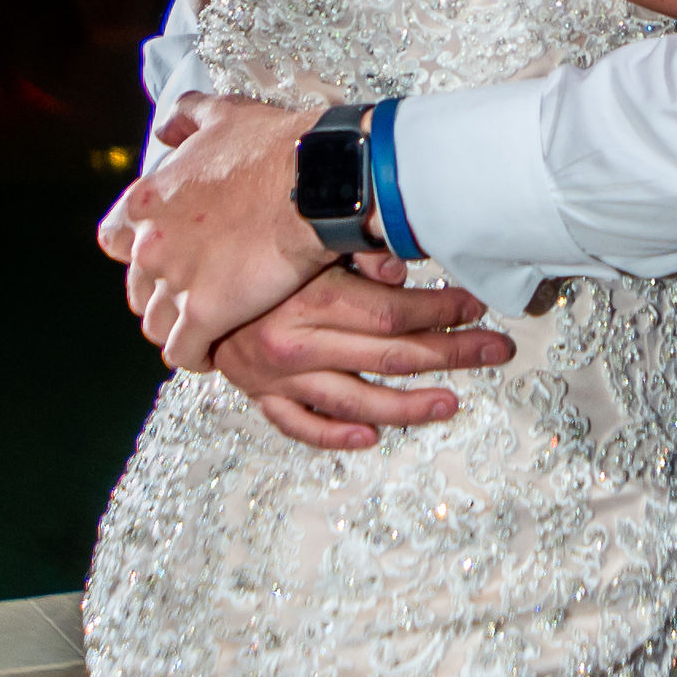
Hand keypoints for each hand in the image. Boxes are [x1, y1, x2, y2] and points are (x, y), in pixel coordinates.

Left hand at [98, 95, 329, 366]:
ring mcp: (175, 281)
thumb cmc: (275, 148)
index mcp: (148, 199)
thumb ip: (187, 118)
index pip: (114, 240)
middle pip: (136, 287)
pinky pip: (183, 352)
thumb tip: (167, 126)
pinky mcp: (205, 314)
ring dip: (175, 328)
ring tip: (201, 330)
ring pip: (155, 325)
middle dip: (158, 294)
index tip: (165, 254)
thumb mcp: (223, 116)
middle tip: (189, 295)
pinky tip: (213, 352)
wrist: (314, 183)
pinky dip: (195, 355)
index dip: (138, 251)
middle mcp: (151, 243)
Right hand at [213, 260, 514, 450]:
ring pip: (357, 403)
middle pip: (391, 357)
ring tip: (452, 402)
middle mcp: (296, 344)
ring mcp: (277, 377)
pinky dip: (338, 436)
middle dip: (452, 352)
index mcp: (310, 300)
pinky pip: (303, 425)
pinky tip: (373, 438)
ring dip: (410, 406)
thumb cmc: (247, 246)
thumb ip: (354, 253)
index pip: (395, 314)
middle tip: (496, 349)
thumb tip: (402, 268)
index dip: (443, 309)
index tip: (476, 304)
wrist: (180, 276)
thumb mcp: (302, 239)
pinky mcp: (259, 395)